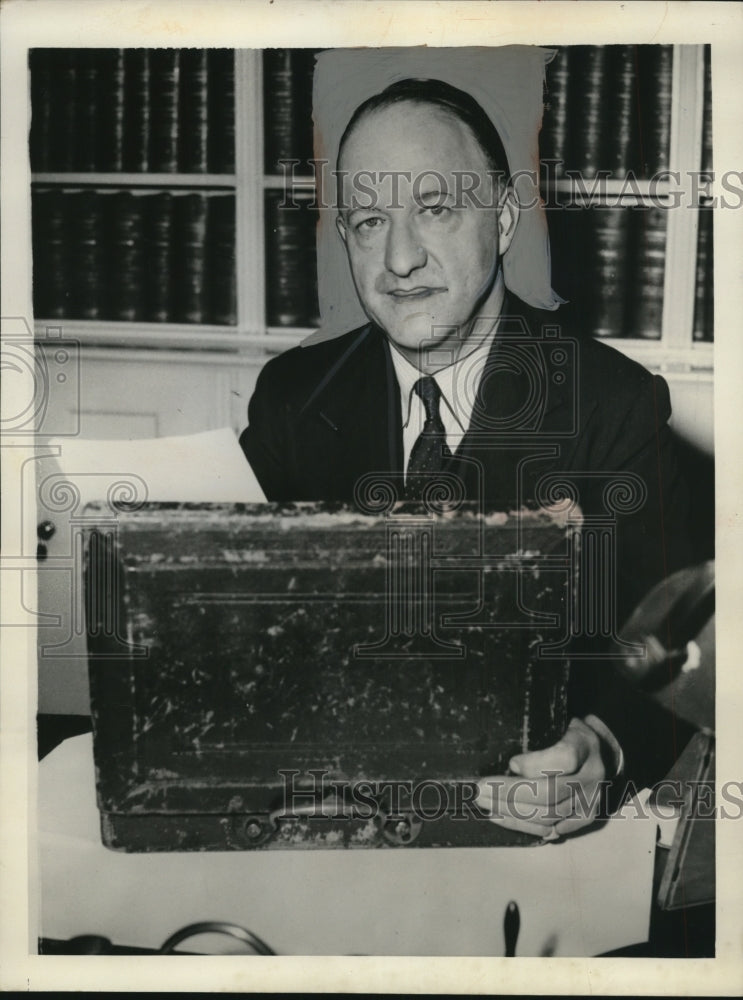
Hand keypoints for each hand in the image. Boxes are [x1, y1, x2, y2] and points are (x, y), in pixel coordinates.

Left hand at [475, 717, 610, 839]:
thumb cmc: (570, 734)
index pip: (564, 758)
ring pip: (548, 815)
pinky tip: (500, 816)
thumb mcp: (559, 722)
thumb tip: (505, 758)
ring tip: (484, 802)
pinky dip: (523, 825)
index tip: (511, 763)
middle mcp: (592, 775)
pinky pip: (551, 829)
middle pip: (549, 792)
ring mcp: (590, 800)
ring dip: (510, 811)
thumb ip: (538, 735)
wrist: (602, 753)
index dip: (535, 764)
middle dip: (509, 793)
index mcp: (585, 745)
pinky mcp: (585, 818)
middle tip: (480, 789)